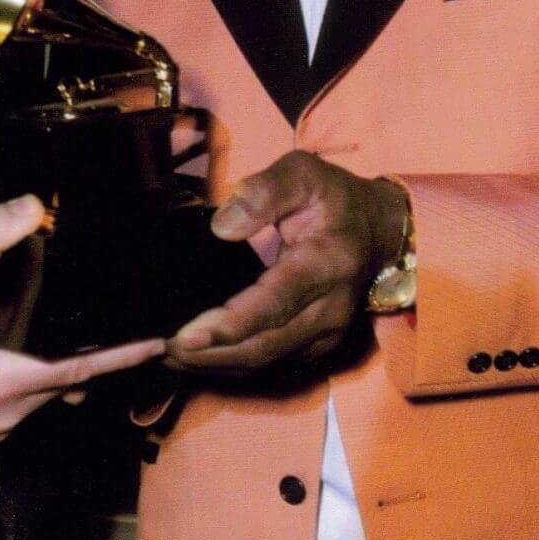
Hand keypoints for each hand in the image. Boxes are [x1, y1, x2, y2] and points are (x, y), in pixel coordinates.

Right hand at [0, 195, 164, 441]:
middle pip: (65, 382)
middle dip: (98, 356)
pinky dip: (44, 371)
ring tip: (101, 337)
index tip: (158, 346)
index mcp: (0, 385)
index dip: (120, 356)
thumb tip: (34, 208)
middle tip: (133, 329)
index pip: (77, 370)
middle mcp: (2, 415)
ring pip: (46, 391)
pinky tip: (52, 348)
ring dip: (67, 364)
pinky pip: (27, 396)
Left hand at [165, 151, 408, 375]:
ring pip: (265, 363)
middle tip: (159, 349)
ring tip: (166, 356)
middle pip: (265, 346)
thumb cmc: (333, 199)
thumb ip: (265, 192)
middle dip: (210, 354)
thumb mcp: (303, 174)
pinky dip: (231, 366)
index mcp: (327, 263)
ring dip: (214, 365)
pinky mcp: (316, 348)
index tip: (186, 336)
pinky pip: (270, 365)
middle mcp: (330, 310)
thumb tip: (223, 227)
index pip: (275, 303)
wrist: (380, 232)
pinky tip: (196, 358)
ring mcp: (326, 335)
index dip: (231, 325)